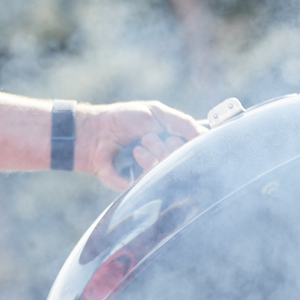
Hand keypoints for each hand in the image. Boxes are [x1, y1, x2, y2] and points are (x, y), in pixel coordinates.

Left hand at [76, 100, 203, 190]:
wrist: (93, 131)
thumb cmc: (122, 119)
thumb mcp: (156, 113)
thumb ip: (183, 123)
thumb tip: (206, 137)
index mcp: (171, 145)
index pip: (193, 153)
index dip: (191, 148)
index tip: (180, 140)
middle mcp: (163, 161)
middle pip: (181, 165)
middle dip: (166, 148)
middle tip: (148, 137)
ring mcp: (149, 175)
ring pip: (165, 174)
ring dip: (153, 155)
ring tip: (137, 147)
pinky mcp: (134, 186)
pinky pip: (148, 184)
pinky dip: (141, 168)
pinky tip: (131, 155)